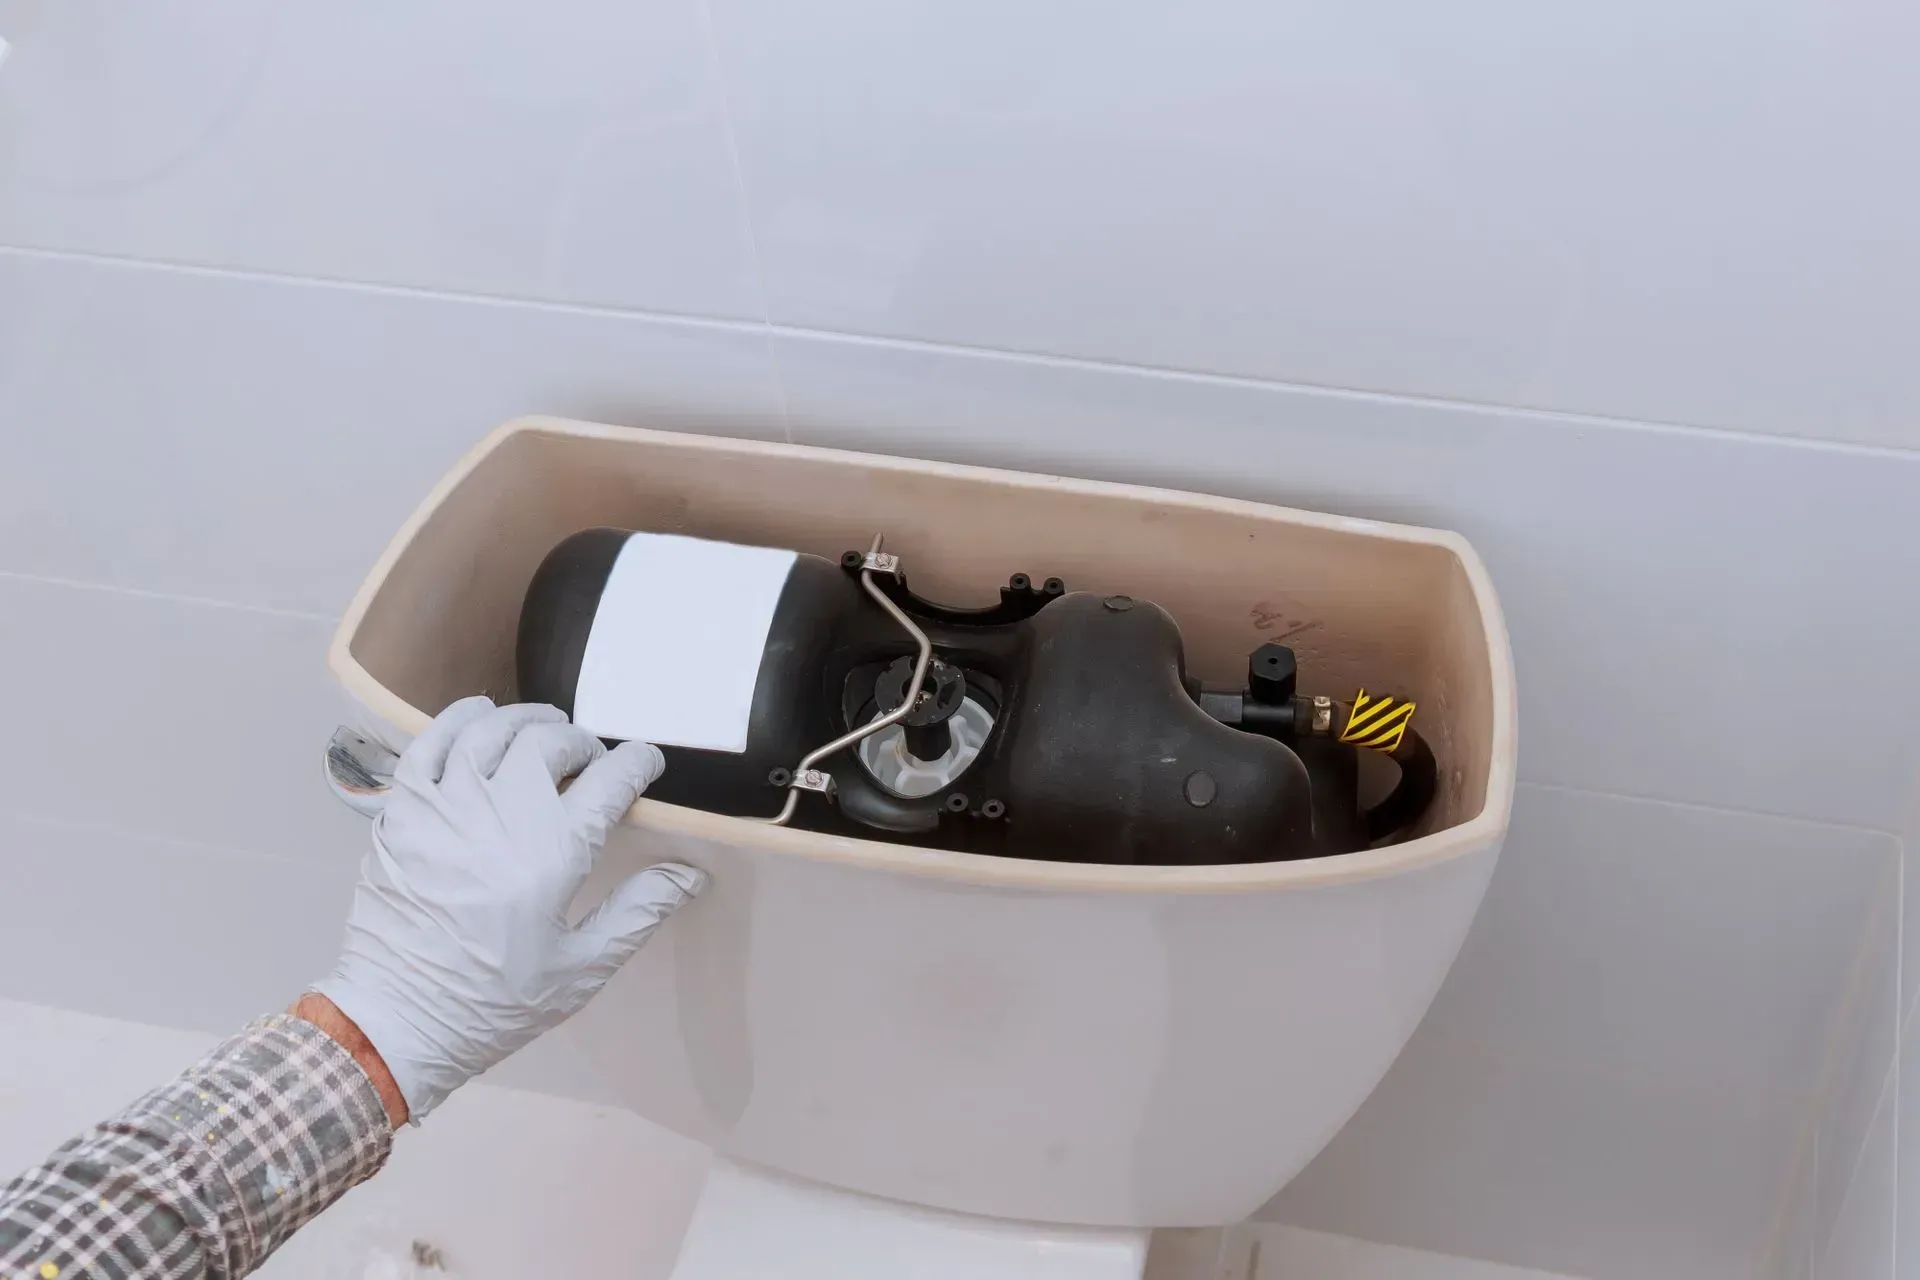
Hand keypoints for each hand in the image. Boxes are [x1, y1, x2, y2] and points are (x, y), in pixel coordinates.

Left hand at [313, 697, 704, 1120]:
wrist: (396, 1022)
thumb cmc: (492, 1004)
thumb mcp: (580, 970)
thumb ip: (638, 912)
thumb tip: (690, 873)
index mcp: (552, 856)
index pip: (610, 780)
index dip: (637, 762)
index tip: (646, 763)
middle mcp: (498, 817)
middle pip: (551, 741)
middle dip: (583, 741)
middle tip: (591, 761)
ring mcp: (443, 809)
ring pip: (492, 730)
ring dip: (528, 720)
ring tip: (545, 728)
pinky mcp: (400, 813)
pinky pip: (429, 742)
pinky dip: (459, 719)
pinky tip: (479, 715)